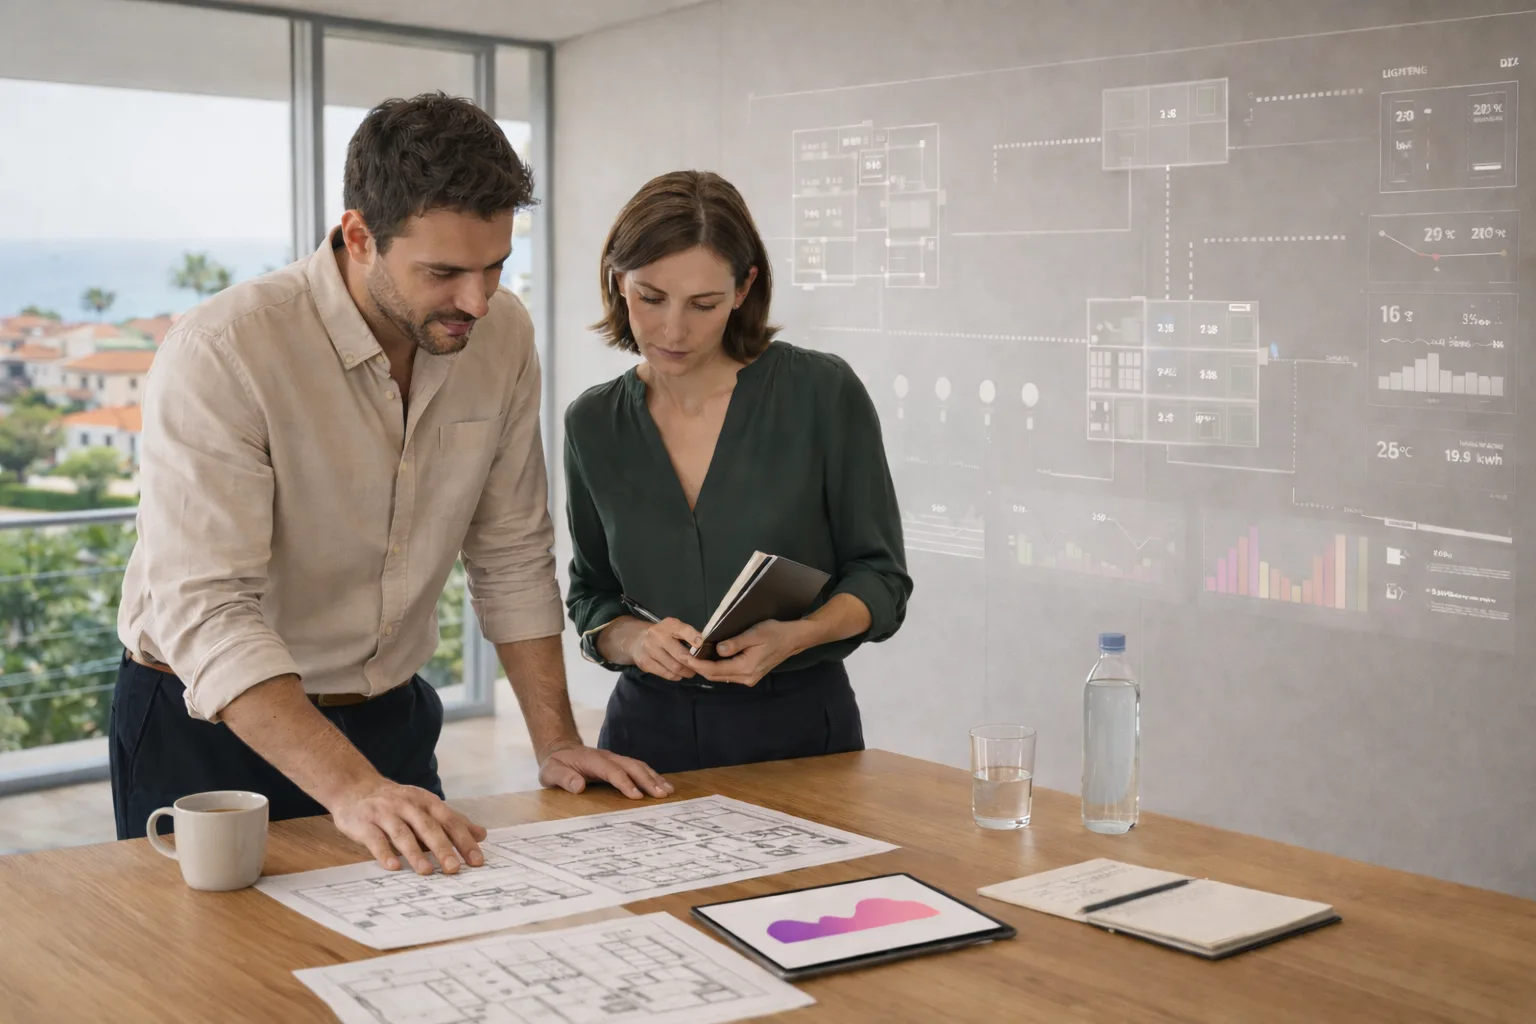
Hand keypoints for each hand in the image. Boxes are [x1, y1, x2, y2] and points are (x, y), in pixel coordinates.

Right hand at [329, 778, 487, 874]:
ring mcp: (385, 814)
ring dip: (415, 853)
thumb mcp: (426, 807)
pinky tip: (393, 866)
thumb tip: (481, 835)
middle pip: (428, 827)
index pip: (450, 821)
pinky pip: (375, 839)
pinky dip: (384, 853)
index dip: (464, 840)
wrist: (355, 787)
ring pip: (403, 834)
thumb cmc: (396, 802)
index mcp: (426, 802)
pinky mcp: (364, 824)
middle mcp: (408, 806)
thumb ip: (452, 821)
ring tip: (427, 871)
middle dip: (443, 848)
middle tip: (454, 868)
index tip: (477, 860)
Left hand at [539, 744, 674, 798]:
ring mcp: (615, 759)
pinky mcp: (619, 764)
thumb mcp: (550, 772)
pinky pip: (638, 768)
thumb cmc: (556, 765)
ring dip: (654, 777)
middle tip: (662, 795)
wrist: (560, 750)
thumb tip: (579, 786)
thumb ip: (564, 778)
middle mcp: (608, 757)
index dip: (625, 783)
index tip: (637, 797)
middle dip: (648, 780)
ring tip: (668, 791)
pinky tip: (662, 785)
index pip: (612, 771)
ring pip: (638, 765)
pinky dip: (652, 776)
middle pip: (631, 766)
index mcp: (592, 760)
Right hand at [624, 617, 705, 681]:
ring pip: (674, 667)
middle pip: (680, 655)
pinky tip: (678, 674)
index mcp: (669, 625)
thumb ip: (688, 635)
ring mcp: (650, 650)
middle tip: (699, 667)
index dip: (693, 637)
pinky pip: (666, 674)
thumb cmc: (662, 634)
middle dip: (693, 663)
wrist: (635, 639)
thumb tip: (705, 646)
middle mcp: (658, 636)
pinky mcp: (645, 663)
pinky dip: (675, 676)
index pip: (682, 630)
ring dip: (686, 672)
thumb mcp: (674, 628)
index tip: (701, 645)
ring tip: (690, 672)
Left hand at [689, 619, 811, 686]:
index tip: (684, 657)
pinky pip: (728, 674)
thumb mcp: (754, 634)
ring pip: (721, 676)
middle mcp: (746, 678)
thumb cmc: (774, 633)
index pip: (715, 670)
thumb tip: (717, 650)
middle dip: (699, 667)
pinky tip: (709, 659)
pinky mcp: (750, 675)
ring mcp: (749, 678)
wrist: (793, 639)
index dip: (697, 665)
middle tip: (683, 656)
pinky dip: (717, 668)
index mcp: (746, 668)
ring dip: (707, 668)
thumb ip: (735, 643)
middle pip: (715, 676)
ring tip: (693, 657)